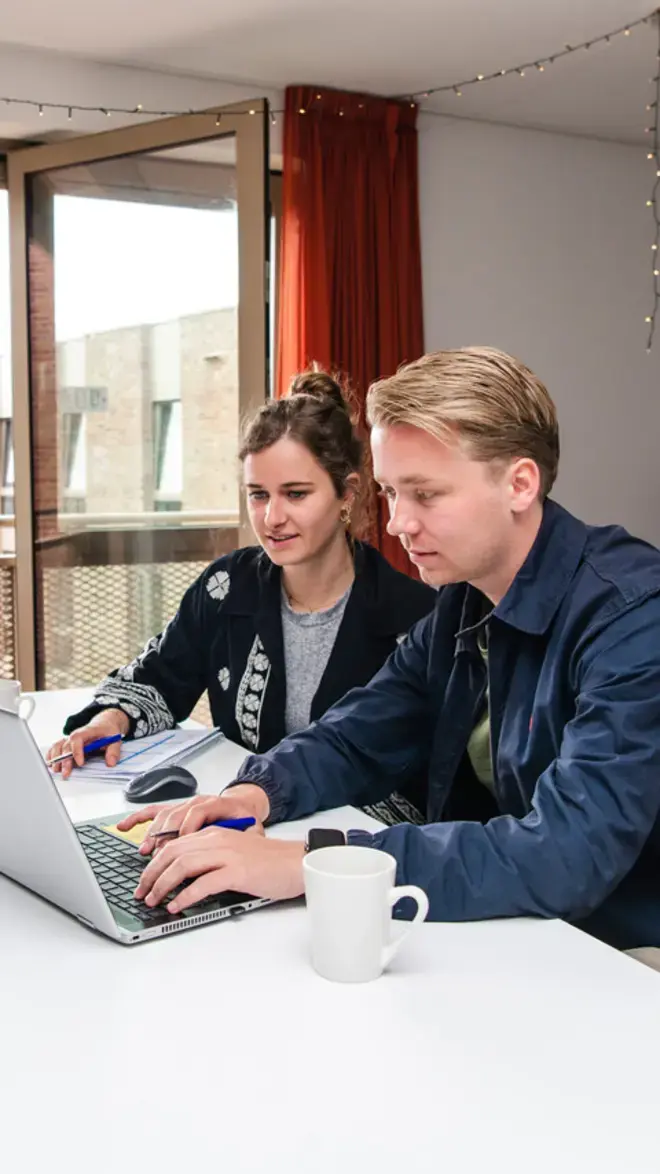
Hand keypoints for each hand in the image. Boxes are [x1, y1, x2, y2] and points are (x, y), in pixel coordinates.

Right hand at [46, 709, 129, 778]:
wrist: (104, 723)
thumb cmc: (108, 730)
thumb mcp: (115, 738)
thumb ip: (114, 751)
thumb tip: (111, 763)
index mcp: (87, 731)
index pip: (77, 738)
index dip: (77, 751)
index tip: (80, 763)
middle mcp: (77, 735)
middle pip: (66, 746)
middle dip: (64, 760)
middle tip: (66, 773)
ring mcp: (71, 739)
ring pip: (58, 745)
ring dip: (55, 758)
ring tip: (56, 770)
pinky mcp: (68, 743)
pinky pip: (56, 747)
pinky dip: (51, 754)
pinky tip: (50, 763)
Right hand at [116, 785, 270, 855]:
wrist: (244, 805)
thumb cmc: (247, 819)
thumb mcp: (254, 829)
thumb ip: (249, 836)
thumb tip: (247, 846)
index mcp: (216, 803)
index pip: (196, 814)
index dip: (186, 832)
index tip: (180, 851)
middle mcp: (197, 802)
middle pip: (174, 818)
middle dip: (163, 841)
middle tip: (155, 863)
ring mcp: (185, 805)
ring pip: (162, 817)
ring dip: (152, 835)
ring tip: (145, 854)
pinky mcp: (177, 811)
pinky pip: (154, 812)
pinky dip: (138, 819)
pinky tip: (124, 827)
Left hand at [134, 827, 305, 912]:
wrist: (296, 862)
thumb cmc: (269, 862)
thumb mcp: (234, 852)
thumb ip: (210, 858)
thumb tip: (182, 878)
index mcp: (214, 834)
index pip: (174, 843)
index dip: (154, 863)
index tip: (143, 880)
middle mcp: (217, 840)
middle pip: (172, 852)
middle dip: (151, 874)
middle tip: (141, 893)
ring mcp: (227, 855)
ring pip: (183, 865)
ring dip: (163, 885)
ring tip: (153, 900)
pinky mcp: (237, 872)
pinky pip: (203, 883)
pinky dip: (185, 895)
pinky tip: (177, 906)